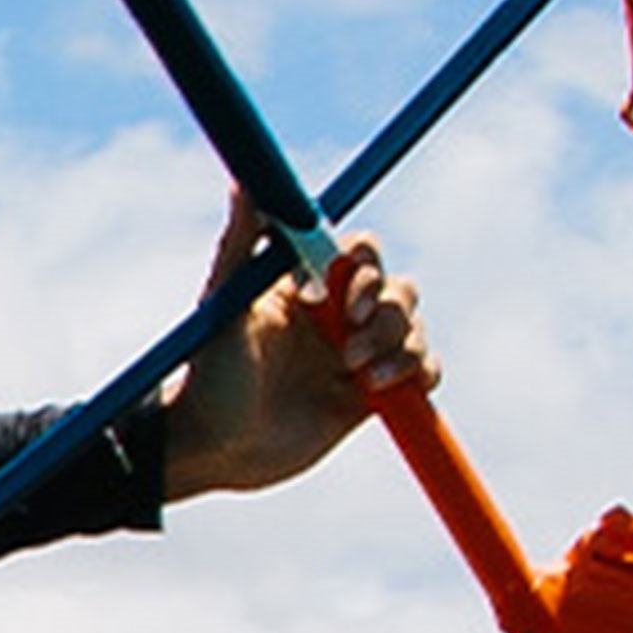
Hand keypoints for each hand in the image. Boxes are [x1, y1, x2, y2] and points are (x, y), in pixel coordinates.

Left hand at [158, 193, 436, 502]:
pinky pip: (423, 370)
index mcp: (307, 284)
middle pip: (398, 287)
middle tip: (349, 350)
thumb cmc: (209, 376)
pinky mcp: (372, 395)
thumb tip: (245, 182)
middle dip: (388, 311)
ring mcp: (357, 353)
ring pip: (413, 327)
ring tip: (358, 374)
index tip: (346, 302)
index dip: (367, 270)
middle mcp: (337, 314)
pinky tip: (381, 387)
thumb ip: (239, 244)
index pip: (361, 253)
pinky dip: (421, 372)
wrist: (217, 450)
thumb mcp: (225, 307)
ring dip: (400, 346)